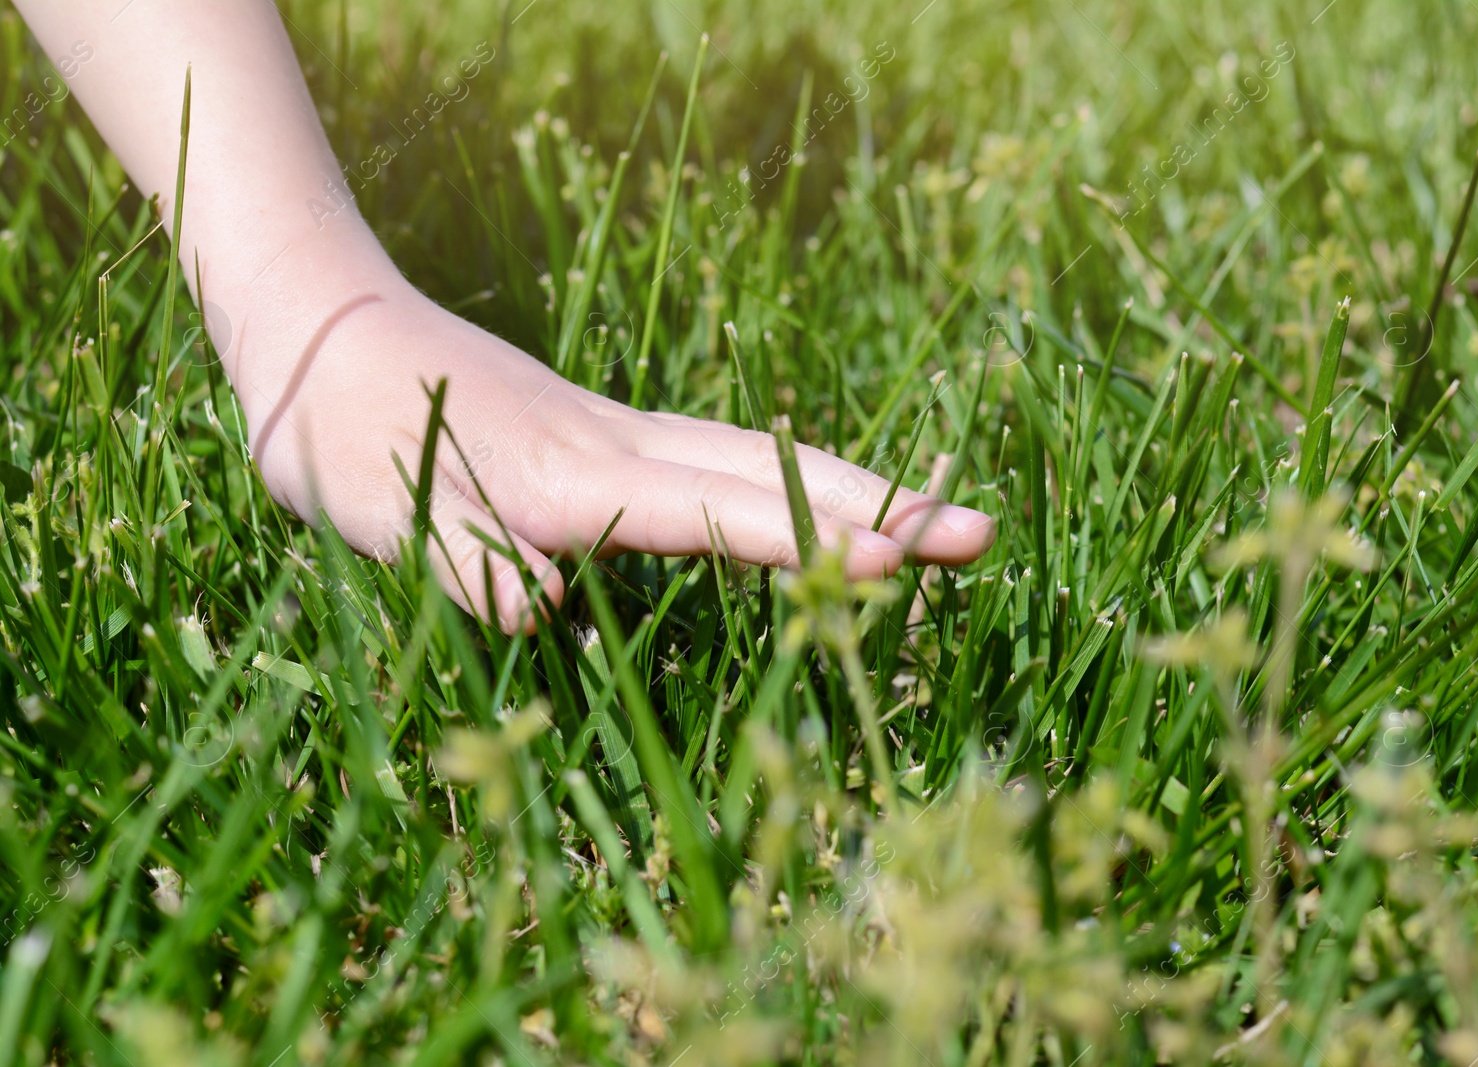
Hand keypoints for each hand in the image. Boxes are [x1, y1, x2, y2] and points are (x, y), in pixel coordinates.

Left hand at [231, 259, 995, 631]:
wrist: (321, 332)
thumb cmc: (344, 432)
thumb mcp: (380, 508)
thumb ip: (462, 558)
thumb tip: (543, 614)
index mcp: (574, 475)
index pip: (714, 513)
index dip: (806, 542)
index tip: (898, 562)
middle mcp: (619, 447)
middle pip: (772, 471)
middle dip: (878, 504)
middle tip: (980, 533)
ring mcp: (618, 434)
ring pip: (757, 457)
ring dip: (851, 485)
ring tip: (932, 515)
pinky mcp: (603, 439)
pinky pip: (718, 459)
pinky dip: (788, 479)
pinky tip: (808, 499)